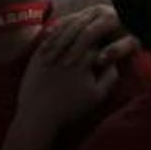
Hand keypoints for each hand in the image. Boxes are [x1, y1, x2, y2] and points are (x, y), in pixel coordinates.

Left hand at [15, 6, 136, 133]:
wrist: (38, 115)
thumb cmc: (70, 107)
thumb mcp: (97, 96)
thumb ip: (110, 76)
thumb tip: (114, 62)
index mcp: (85, 59)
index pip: (98, 42)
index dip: (103, 43)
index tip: (104, 47)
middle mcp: (67, 51)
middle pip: (81, 35)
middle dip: (88, 37)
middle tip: (91, 44)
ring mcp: (50, 52)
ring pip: (64, 34)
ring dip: (71, 34)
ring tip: (76, 42)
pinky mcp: (36, 55)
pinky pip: (48, 39)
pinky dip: (55, 38)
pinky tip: (59, 43)